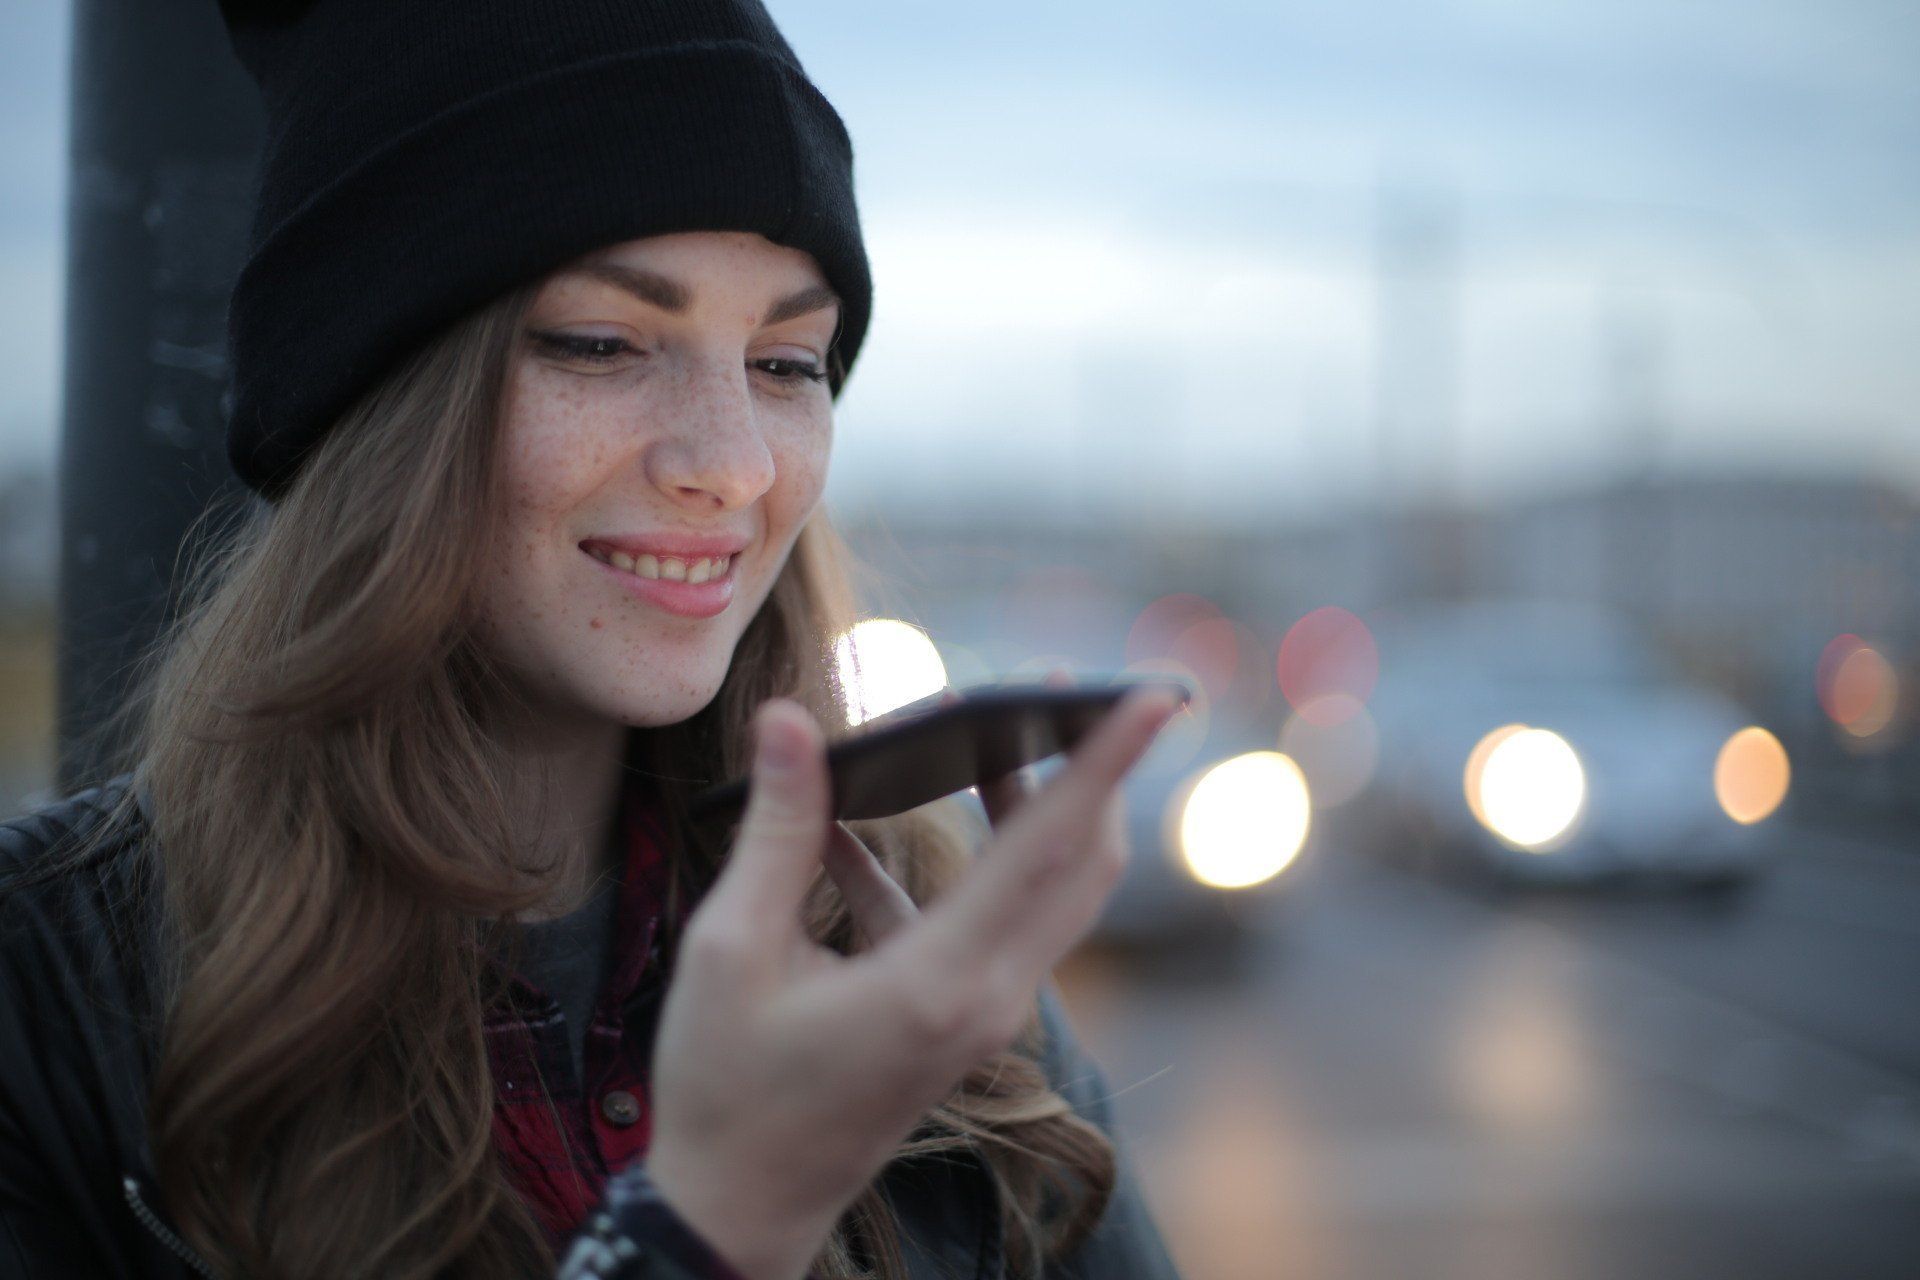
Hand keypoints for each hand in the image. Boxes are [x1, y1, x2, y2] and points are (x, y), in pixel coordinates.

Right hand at [643, 670, 1176, 1279]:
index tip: (1155, 695)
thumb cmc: (727, 1088)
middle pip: (1080, 863)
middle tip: (1065, 684)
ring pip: (1048, 890)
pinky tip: (852, 827)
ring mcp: (984, 1013)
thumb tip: (788, 718)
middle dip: (1087, 768)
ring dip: (1030, 807)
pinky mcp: (961, 1018)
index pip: (1049, 847)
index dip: (1103, 762)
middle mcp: (987, 998)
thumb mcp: (731, 950)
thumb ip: (775, 830)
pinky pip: (984, 919)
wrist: (740, 1209)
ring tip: (987, 728)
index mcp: (940, 982)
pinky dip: (950, 865)